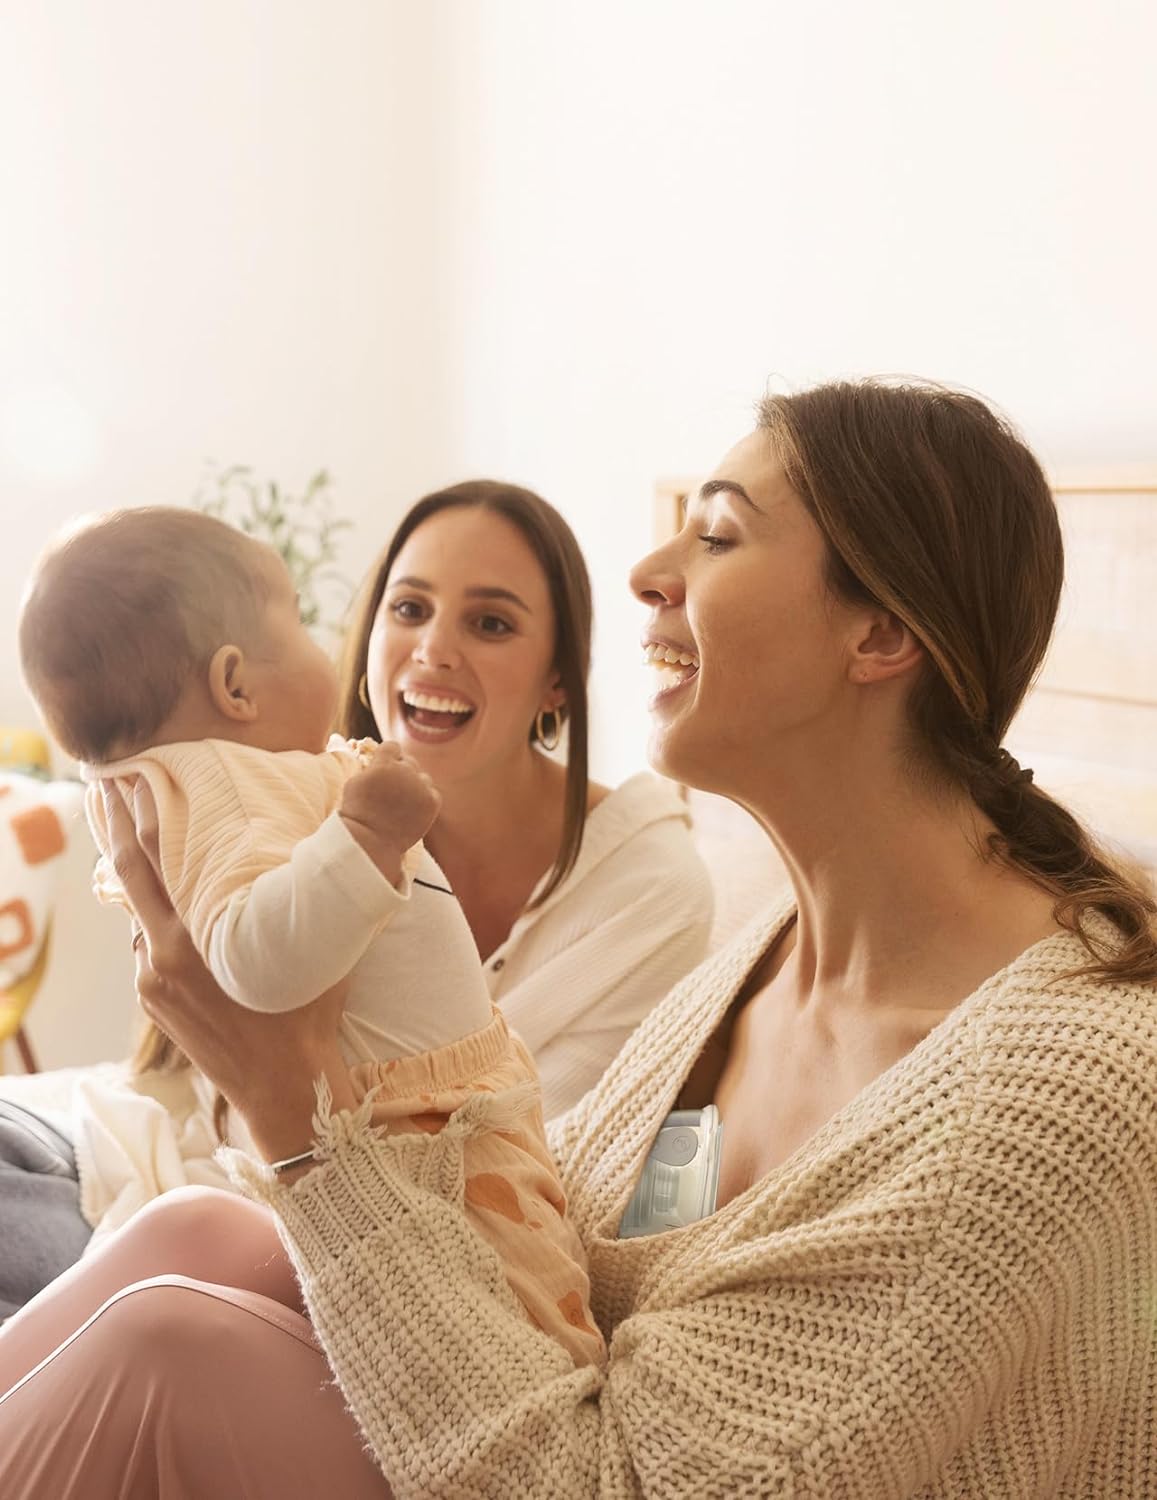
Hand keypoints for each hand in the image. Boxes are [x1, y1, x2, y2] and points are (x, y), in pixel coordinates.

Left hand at [102, 780, 356, 1161]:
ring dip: (143, 878)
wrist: (286, 1089)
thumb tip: (322, 841)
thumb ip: (297, 895)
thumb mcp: (309, 944)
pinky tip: (174, 909)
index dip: (137, 813)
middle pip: (127, 876)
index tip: (129, 774)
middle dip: (116, 826)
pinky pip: (150, 946)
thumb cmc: (308, 1014)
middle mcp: (160, 958)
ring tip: (144, 839)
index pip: (151, 859)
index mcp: (193, 938)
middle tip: (109, 782)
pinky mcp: (154, 1002)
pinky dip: (158, 920)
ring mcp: (152, 983)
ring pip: (141, 914)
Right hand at [339, 741, 440, 883]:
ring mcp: (421, 787)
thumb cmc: (357, 813)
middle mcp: (405, 771)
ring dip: (414, 784)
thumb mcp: (354, 782)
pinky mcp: (432, 802)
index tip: (383, 767)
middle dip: (401, 771)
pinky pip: (432, 793)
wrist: (371, 842)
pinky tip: (411, 811)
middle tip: (392, 789)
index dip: (387, 756)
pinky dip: (424, 799)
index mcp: (384, 764)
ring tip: (401, 803)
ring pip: (422, 777)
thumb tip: (377, 758)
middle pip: (409, 761)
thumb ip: (371, 767)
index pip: (392, 747)